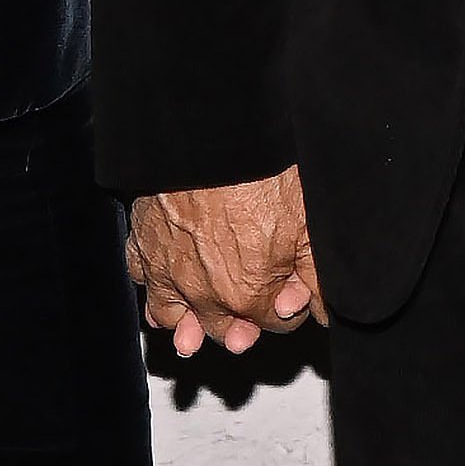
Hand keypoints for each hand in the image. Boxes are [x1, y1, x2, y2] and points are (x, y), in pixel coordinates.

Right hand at [127, 169, 319, 356]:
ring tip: (195, 326)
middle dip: (241, 323)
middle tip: (249, 313)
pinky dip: (152, 284)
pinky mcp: (142, 244)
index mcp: (247, 294)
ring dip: (187, 322)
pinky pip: (141, 278)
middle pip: (223, 328)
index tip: (291, 289)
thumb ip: (316, 277)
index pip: (274, 321)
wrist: (213, 138)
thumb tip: (323, 310)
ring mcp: (166, 270)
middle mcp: (202, 293)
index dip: (287, 306)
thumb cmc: (260, 173)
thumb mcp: (307, 226)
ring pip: (171, 316)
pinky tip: (163, 283)